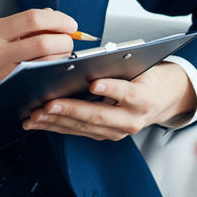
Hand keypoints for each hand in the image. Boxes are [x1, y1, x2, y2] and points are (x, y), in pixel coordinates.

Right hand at [0, 8, 77, 124]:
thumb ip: (23, 25)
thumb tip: (54, 15)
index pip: (33, 18)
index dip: (58, 20)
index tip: (71, 24)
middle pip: (43, 42)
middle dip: (64, 41)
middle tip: (69, 43)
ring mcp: (1, 72)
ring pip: (44, 62)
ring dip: (62, 58)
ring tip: (63, 56)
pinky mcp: (7, 89)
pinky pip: (39, 79)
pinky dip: (52, 72)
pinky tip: (54, 70)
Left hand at [22, 61, 196, 139]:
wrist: (161, 100)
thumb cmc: (146, 78)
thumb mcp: (141, 68)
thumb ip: (120, 66)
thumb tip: (91, 60)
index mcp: (143, 99)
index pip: (127, 93)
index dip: (110, 88)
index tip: (93, 82)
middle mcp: (131, 120)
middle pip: (98, 115)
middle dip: (70, 110)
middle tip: (48, 103)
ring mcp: (117, 131)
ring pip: (84, 127)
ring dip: (57, 122)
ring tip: (35, 114)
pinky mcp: (105, 135)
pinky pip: (79, 132)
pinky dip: (57, 126)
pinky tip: (40, 120)